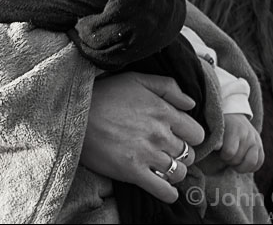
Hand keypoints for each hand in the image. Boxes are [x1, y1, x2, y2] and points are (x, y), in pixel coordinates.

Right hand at [80, 72, 204, 202]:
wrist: (76, 113)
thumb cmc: (106, 94)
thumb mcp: (138, 79)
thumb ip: (169, 87)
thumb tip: (190, 103)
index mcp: (164, 111)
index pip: (197, 134)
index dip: (190, 137)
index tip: (181, 137)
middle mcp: (160, 134)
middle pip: (189, 155)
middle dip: (182, 154)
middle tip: (169, 152)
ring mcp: (148, 154)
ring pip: (179, 173)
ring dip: (175, 172)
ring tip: (164, 168)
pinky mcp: (133, 172)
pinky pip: (163, 190)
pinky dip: (169, 193)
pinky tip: (165, 188)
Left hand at [219, 114, 263, 172]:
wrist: (234, 115)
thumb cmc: (222, 124)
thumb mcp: (216, 128)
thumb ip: (217, 138)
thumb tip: (217, 147)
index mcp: (236, 130)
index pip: (230, 152)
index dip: (223, 156)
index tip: (221, 152)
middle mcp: (248, 136)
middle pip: (238, 159)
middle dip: (230, 161)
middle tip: (227, 156)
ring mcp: (256, 141)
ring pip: (251, 163)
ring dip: (241, 166)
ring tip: (235, 162)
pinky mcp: (260, 146)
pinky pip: (260, 162)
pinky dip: (251, 167)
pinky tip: (243, 164)